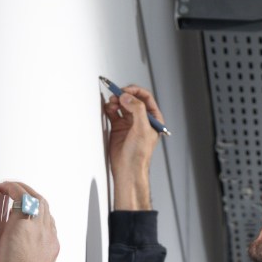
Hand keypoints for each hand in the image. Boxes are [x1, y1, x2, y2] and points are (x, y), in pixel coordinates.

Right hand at [103, 85, 164, 210]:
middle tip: (116, 96)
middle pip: (132, 99)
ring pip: (122, 104)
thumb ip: (137, 110)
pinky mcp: (118, 127)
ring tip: (111, 104)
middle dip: (123, 95)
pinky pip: (113, 112)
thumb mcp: (142, 129)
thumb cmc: (139, 155)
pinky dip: (109, 108)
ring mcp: (129, 123)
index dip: (135, 91)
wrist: (128, 170)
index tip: (125, 91)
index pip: (145, 98)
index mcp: (153, 119)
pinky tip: (108, 109)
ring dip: (115, 101)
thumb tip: (127, 96)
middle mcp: (142, 119)